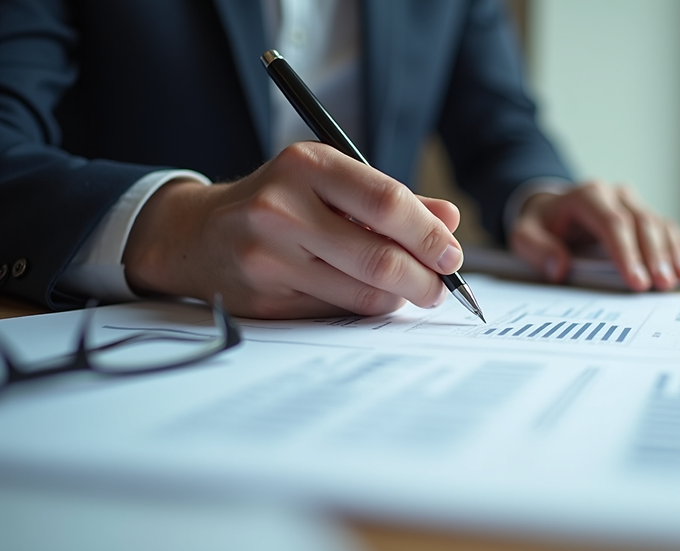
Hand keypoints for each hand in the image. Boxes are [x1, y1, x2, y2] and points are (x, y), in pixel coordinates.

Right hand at [122, 142, 463, 317]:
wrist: (197, 234)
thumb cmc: (279, 202)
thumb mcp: (329, 181)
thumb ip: (391, 199)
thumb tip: (449, 220)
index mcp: (306, 165)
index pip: (387, 202)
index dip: (429, 234)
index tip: (453, 254)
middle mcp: (282, 208)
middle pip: (380, 258)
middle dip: (425, 279)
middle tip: (442, 286)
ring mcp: (269, 257)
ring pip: (362, 293)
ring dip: (400, 298)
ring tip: (412, 291)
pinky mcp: (265, 298)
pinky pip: (337, 312)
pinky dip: (365, 308)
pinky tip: (369, 296)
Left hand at [508, 180, 679, 291]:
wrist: (550, 209)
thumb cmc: (540, 225)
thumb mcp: (524, 236)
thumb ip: (537, 250)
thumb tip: (558, 268)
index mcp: (587, 196)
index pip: (613, 223)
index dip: (628, 253)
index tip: (637, 282)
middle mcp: (615, 194)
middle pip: (642, 223)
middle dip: (655, 256)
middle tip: (662, 285)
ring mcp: (632, 201)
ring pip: (659, 223)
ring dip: (672, 251)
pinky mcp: (642, 212)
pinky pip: (667, 225)